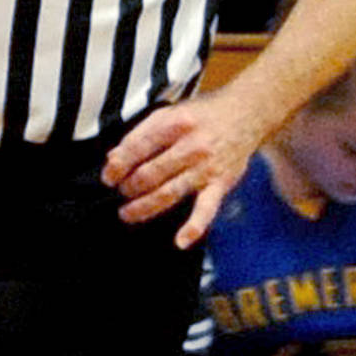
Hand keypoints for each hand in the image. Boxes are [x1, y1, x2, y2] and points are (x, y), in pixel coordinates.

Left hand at [103, 90, 263, 248]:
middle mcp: (191, 146)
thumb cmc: (204, 115)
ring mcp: (207, 168)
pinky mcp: (221, 184)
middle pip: (150, 173)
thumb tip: (114, 159)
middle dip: (130, 187)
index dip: (118, 166)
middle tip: (122, 192)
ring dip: (145, 206)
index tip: (109, 177)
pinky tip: (181, 241)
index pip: (137, 148)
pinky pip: (206, 208)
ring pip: (169, 193)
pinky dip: (195, 226)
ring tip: (128, 214)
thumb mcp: (170, 113)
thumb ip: (141, 134)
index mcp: (174, 124)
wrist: (247, 114)